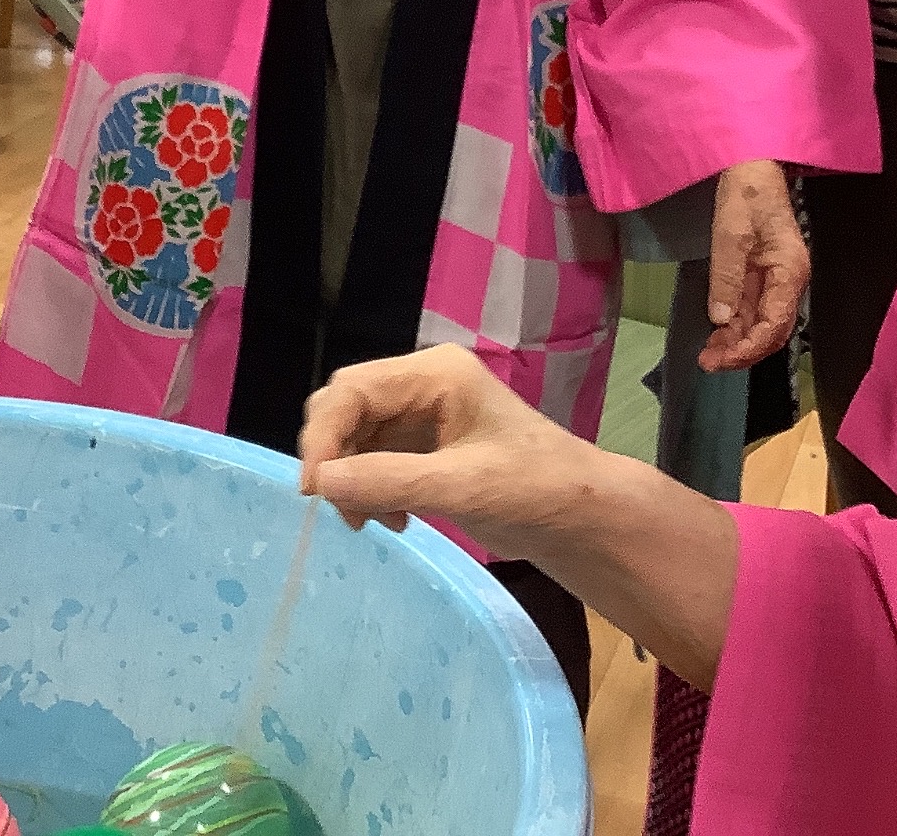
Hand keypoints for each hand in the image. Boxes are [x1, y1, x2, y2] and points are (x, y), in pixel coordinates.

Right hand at [299, 347, 600, 555]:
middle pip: (348, 408)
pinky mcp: (427, 444)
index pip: (353, 390)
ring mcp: (425, 413)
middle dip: (337, 459)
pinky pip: (376, 458)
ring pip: (357, 437)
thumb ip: (389, 481)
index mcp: (436, 374)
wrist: (581, 517)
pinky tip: (395, 519)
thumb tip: (320, 483)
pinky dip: (372, 489)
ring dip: (353, 480)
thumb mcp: (462, 487)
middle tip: (344, 512)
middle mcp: (424, 384)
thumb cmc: (534, 490)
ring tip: (376, 523)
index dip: (324, 437)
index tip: (315, 490)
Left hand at [702, 160, 807, 372]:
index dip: (748, 348)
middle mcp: (789, 281)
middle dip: (742, 351)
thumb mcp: (731, 234)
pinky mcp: (763, 274)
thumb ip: (727, 278)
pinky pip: (752, 308)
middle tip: (708, 362)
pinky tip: (716, 333)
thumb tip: (721, 319)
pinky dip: (735, 325)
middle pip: (771, 331)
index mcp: (790, 272)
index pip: (774, 325)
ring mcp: (776, 279)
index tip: (719, 359)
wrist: (753, 165)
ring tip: (708, 354)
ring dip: (737, 342)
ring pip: (761, 323)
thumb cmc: (747, 193)